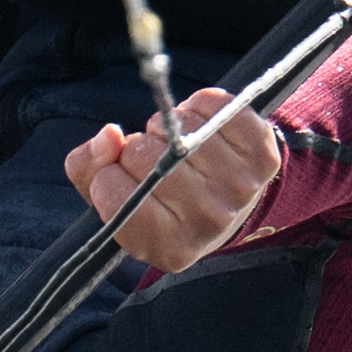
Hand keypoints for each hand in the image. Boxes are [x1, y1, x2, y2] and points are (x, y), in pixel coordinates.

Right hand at [63, 92, 281, 270]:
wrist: (224, 208)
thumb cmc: (159, 203)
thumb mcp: (111, 199)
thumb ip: (88, 168)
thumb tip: (110, 135)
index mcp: (166, 247)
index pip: (112, 193)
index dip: (107, 175)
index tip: (120, 177)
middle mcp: (207, 222)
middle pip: (145, 156)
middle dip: (137, 149)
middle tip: (152, 161)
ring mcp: (240, 189)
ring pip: (178, 126)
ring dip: (168, 126)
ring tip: (175, 144)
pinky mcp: (263, 156)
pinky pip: (217, 105)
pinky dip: (200, 103)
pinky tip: (198, 124)